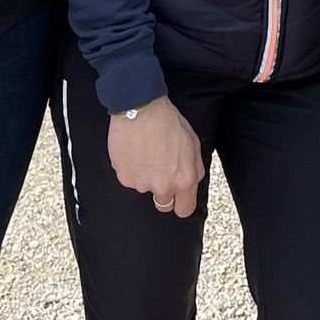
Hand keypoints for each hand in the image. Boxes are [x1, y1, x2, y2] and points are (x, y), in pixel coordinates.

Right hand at [106, 97, 203, 217]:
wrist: (140, 109)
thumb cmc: (167, 121)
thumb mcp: (193, 141)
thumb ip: (195, 167)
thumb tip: (192, 180)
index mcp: (184, 179)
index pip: (185, 210)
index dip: (182, 203)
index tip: (179, 198)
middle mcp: (163, 187)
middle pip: (163, 205)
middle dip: (164, 193)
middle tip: (160, 171)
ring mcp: (142, 184)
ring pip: (145, 189)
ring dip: (146, 177)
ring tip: (146, 153)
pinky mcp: (124, 178)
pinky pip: (130, 179)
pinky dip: (132, 169)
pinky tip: (135, 152)